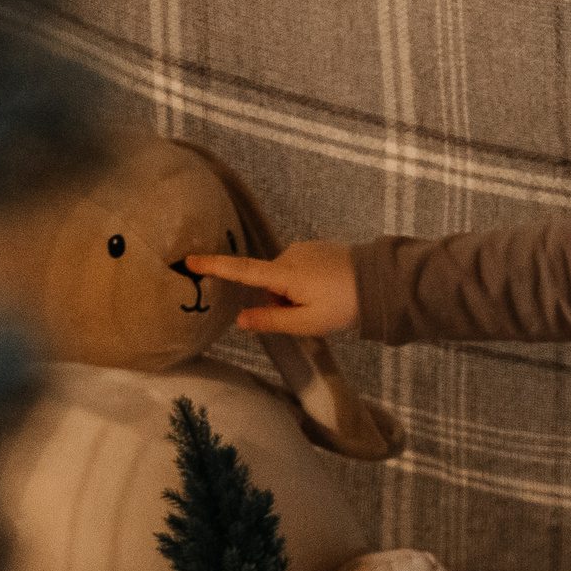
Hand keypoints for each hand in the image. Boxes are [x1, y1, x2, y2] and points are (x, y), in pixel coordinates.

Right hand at [185, 242, 359, 336]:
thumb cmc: (344, 305)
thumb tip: (240, 320)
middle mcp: (290, 255)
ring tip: (322, 304)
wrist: (381, 282)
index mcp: (284, 273)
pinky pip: (298, 270)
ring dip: (292, 294)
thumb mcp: (307, 322)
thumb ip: (271, 321)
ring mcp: (304, 249)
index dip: (215, 266)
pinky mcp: (317, 248)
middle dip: (277, 301)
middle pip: (267, 283)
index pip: (242, 270)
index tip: (189, 259)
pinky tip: (327, 292)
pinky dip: (304, 284)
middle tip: (306, 315)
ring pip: (283, 278)